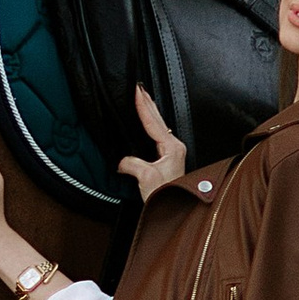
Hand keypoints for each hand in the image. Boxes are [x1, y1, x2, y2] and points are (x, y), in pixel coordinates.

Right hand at [116, 86, 187, 201]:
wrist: (176, 212)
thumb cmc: (165, 197)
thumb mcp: (145, 177)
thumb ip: (131, 163)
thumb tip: (122, 160)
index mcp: (171, 147)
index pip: (153, 121)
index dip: (143, 105)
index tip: (137, 91)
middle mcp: (174, 148)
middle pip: (158, 119)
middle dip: (148, 102)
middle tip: (140, 87)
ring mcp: (173, 153)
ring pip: (159, 126)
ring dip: (150, 112)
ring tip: (143, 99)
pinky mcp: (168, 160)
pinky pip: (158, 135)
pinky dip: (151, 124)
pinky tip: (147, 123)